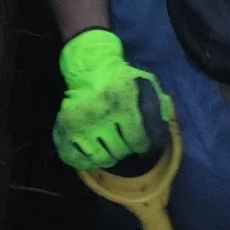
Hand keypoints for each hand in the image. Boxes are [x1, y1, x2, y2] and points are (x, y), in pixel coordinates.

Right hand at [52, 29, 172, 169]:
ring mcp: (81, 121)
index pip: (136, 139)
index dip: (142, 147)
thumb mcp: (144, 84)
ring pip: (99, 158)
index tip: (142, 147)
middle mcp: (101, 112)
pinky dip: (86, 162)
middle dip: (124, 150)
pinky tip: (93, 154)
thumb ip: (157, 104)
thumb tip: (163, 130)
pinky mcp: (65, 127)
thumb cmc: (121, 79)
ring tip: (110, 148)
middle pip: (118, 151)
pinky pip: (76, 159)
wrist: (90, 66)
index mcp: (123, 100)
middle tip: (124, 144)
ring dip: (108, 156)